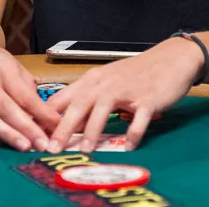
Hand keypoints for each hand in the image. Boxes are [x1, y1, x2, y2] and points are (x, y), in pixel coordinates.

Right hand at [0, 37, 60, 151]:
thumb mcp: (14, 65)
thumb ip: (27, 88)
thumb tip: (41, 114)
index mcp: (2, 70)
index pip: (24, 96)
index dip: (41, 112)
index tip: (57, 125)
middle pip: (6, 110)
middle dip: (26, 129)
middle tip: (42, 144)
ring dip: (9, 136)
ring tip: (26, 147)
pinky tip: (9, 143)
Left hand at [45, 37, 202, 153]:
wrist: (170, 58)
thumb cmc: (136, 72)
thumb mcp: (108, 80)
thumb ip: (88, 99)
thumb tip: (67, 122)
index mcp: (94, 80)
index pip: (66, 97)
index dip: (50, 115)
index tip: (38, 133)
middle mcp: (107, 84)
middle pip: (81, 104)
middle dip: (65, 126)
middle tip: (53, 147)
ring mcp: (128, 90)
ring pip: (105, 108)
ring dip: (93, 130)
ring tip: (85, 149)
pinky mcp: (148, 99)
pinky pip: (139, 117)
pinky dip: (133, 132)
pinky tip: (128, 146)